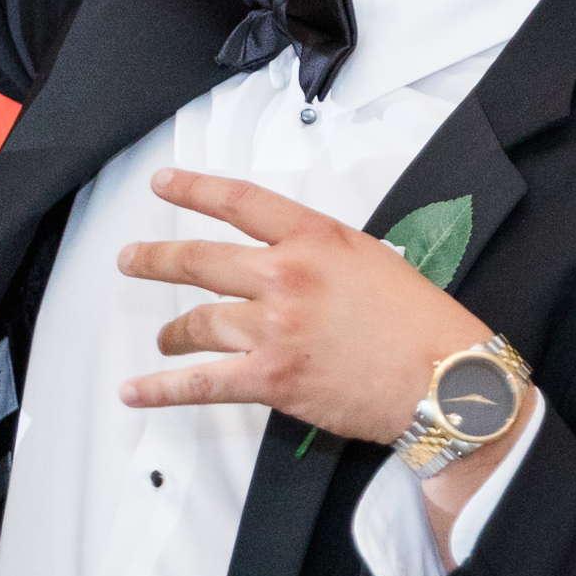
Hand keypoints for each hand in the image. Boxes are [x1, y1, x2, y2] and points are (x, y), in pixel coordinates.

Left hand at [115, 170, 493, 449]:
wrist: (444, 379)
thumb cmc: (420, 321)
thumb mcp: (373, 259)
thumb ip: (322, 254)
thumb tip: (286, 261)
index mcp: (315, 239)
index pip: (240, 203)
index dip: (195, 189)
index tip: (163, 184)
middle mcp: (286, 277)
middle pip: (201, 261)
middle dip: (156, 259)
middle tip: (130, 260)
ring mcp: (274, 329)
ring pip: (199, 323)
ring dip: (173, 331)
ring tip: (163, 336)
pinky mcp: (272, 379)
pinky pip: (202, 383)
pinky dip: (162, 389)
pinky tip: (134, 391)